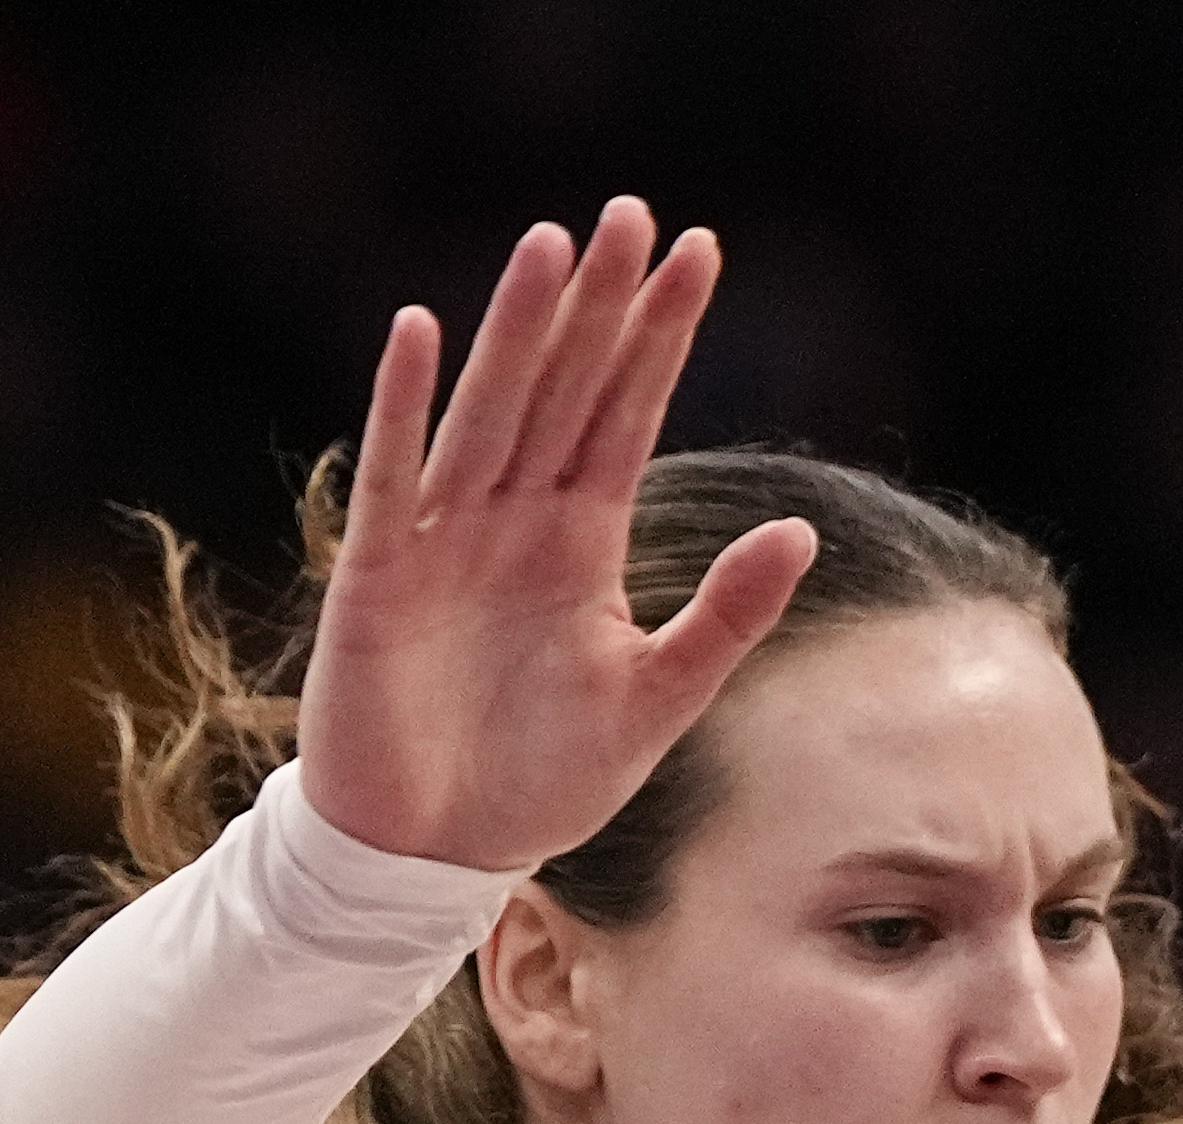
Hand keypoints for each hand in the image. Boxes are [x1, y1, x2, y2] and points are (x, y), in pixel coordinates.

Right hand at [294, 199, 818, 873]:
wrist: (440, 852)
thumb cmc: (543, 779)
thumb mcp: (659, 699)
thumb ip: (726, 615)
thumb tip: (801, 529)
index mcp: (581, 540)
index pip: (628, 412)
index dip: (661, 335)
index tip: (700, 252)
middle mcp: (514, 520)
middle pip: (564, 388)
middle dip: (597, 304)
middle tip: (631, 213)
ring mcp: (444, 540)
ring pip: (491, 413)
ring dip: (518, 331)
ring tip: (551, 246)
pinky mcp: (382, 576)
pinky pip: (395, 477)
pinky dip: (405, 408)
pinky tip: (422, 333)